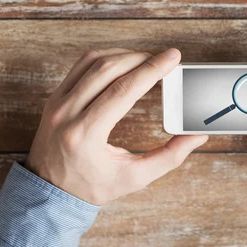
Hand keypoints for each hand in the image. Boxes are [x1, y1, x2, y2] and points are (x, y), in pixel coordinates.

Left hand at [26, 48, 207, 204]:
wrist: (50, 191)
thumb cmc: (92, 186)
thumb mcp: (134, 178)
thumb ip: (169, 157)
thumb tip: (196, 137)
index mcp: (85, 135)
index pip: (123, 90)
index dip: (151, 70)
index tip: (172, 57)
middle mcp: (67, 113)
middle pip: (109, 69)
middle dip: (142, 58)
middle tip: (165, 60)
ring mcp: (57, 103)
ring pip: (93, 61)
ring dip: (124, 55)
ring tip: (147, 61)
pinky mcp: (55, 97)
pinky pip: (81, 66)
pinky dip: (106, 58)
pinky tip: (124, 63)